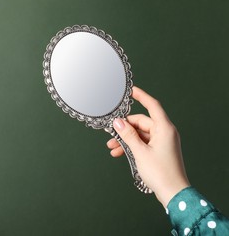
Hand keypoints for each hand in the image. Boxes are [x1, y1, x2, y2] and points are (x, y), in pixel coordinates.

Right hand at [106, 86, 189, 206]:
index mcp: (164, 129)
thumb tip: (118, 122)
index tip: (131, 91)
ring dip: (126, 140)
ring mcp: (162, 142)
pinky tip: (120, 153)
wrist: (173, 193)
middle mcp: (165, 133)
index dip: (141, 96)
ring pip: (140, 134)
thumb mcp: (140, 152)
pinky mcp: (159, 151)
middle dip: (125, 128)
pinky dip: (131, 147)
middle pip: (141, 122)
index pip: (152, 105)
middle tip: (111, 133)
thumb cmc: (161, 173)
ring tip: (113, 147)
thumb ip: (128, 135)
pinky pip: (143, 143)